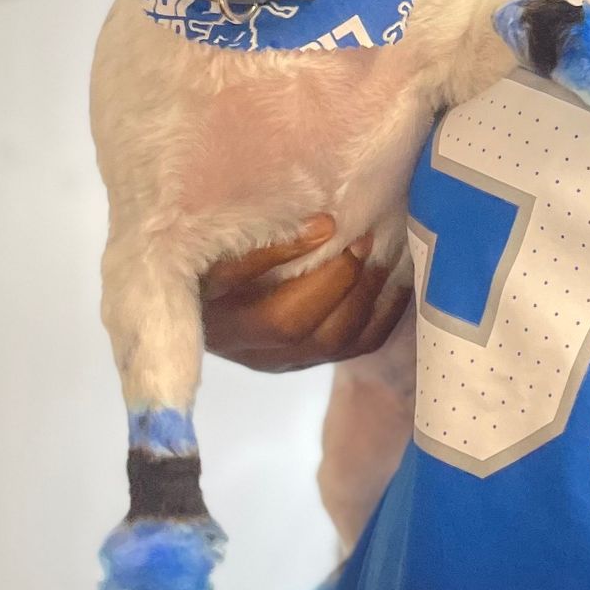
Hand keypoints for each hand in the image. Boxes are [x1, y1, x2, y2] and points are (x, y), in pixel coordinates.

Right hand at [202, 216, 409, 374]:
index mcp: (227, 329)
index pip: (283, 321)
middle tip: (365, 239)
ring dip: (370, 298)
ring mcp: (285, 363)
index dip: (321, 279)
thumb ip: (263, 247)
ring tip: (382, 256)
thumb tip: (326, 227)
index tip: (333, 227)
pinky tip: (395, 282)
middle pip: (319, 335)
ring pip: (341, 343)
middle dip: (350, 284)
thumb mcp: (214, 256)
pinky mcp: (306, 360)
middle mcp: (258, 355)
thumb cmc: (200, 267)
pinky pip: (357, 346)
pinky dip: (383, 314)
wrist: (194, 301)